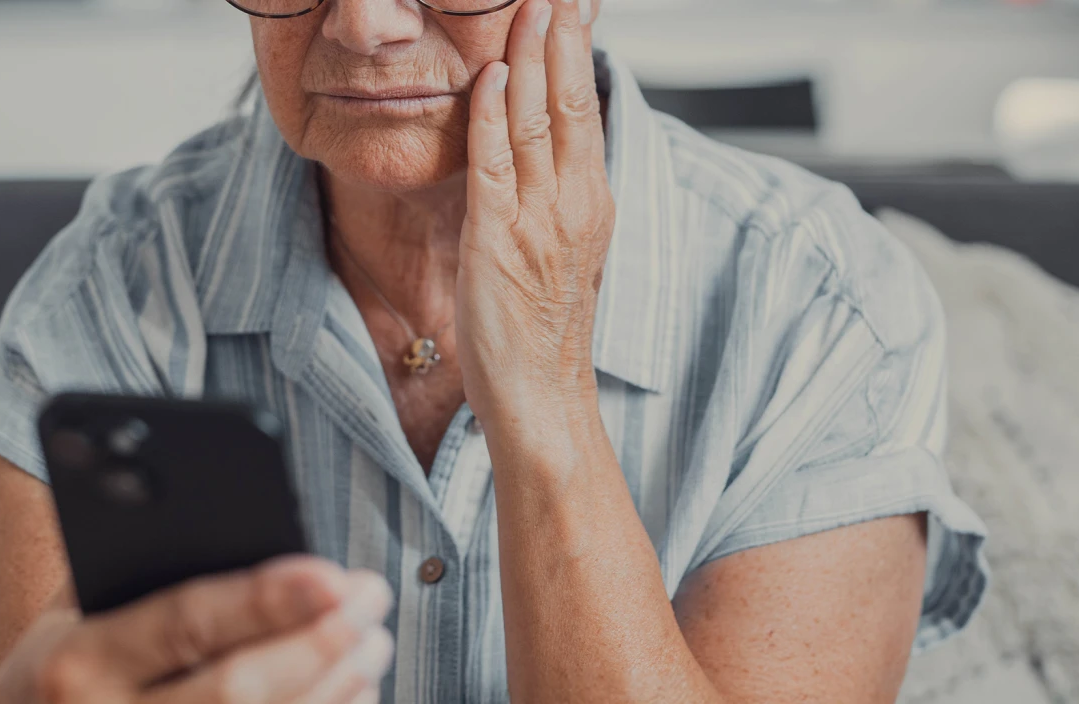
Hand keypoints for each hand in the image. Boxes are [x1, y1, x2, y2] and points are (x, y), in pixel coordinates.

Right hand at [0, 557, 393, 703]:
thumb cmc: (69, 662)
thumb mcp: (75, 609)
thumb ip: (144, 571)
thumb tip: (253, 530)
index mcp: (75, 661)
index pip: (186, 624)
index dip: (266, 600)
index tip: (334, 576)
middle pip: (237, 691)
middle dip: (319, 643)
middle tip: (372, 598)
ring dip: (335, 688)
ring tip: (372, 641)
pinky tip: (353, 692)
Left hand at [456, 0, 612, 429]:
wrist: (544, 395)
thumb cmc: (547, 327)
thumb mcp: (567, 247)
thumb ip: (559, 190)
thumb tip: (545, 142)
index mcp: (592, 202)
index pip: (585, 110)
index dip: (576, 54)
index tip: (569, 9)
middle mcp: (572, 203)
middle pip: (566, 102)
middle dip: (556, 38)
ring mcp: (537, 220)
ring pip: (533, 122)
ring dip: (525, 59)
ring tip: (522, 9)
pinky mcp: (497, 240)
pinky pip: (493, 166)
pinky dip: (488, 117)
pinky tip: (486, 77)